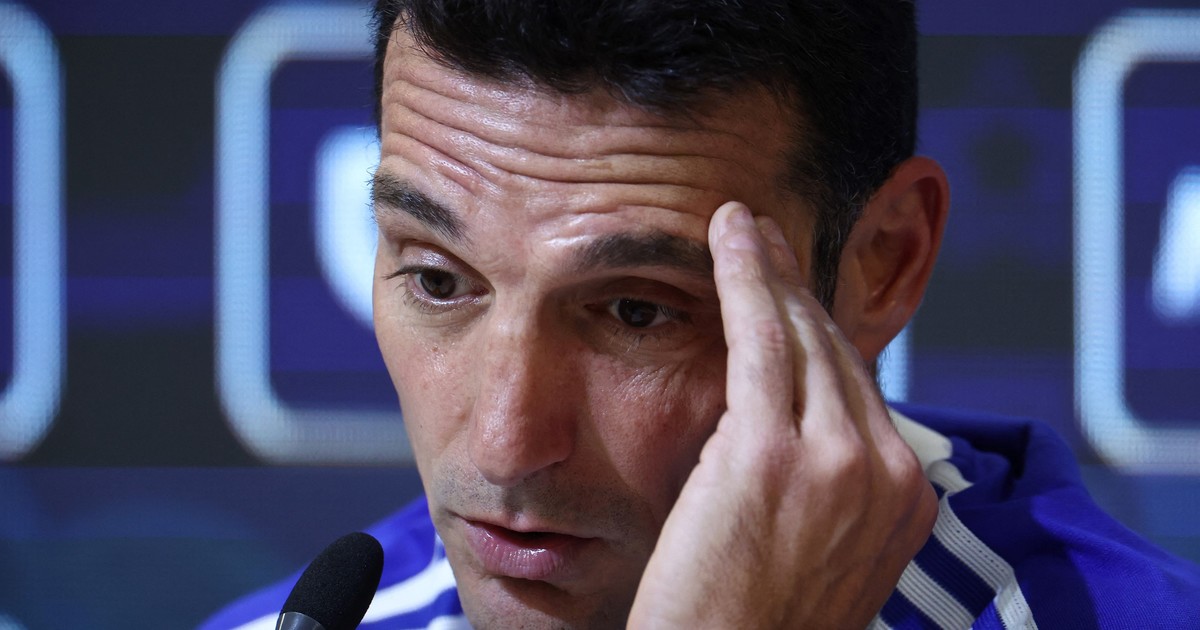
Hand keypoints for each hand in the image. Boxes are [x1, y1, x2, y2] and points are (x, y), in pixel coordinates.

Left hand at [628, 202, 937, 627]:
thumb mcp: (822, 554)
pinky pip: (758, 337)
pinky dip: (744, 277)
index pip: (862, 389)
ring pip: (801, 334)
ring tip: (740, 227)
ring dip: (768, 270)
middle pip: (837, 352)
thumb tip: (798, 430)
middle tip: (765, 240)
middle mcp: (887, 472)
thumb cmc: (755, 623)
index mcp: (907, 500)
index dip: (821, 331)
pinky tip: (726, 235)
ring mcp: (836, 459)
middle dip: (796, 289)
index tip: (792, 294)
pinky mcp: (771, 451)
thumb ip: (829, 489)